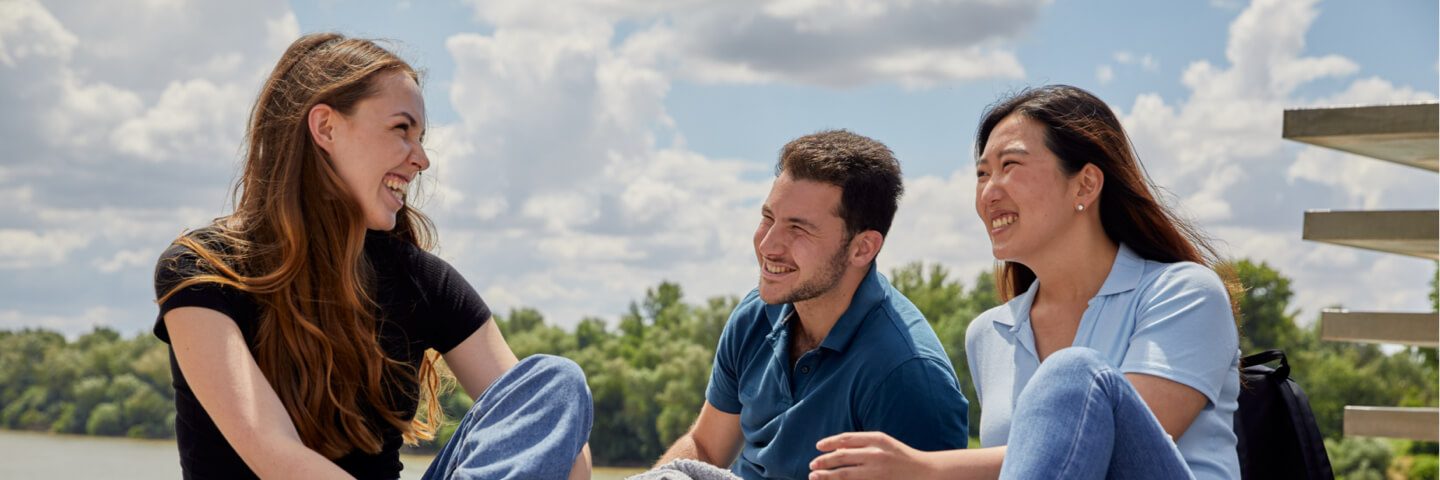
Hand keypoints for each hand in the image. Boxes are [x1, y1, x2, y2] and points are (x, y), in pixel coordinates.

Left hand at [809, 431, 933, 479]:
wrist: (926, 472)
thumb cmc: (901, 456)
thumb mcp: (883, 443)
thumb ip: (862, 443)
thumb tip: (837, 449)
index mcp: (877, 440)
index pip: (846, 439)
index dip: (829, 443)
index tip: (818, 447)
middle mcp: (876, 455)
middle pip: (842, 457)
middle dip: (823, 462)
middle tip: (812, 465)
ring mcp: (877, 473)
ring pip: (844, 475)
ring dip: (826, 476)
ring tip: (814, 477)